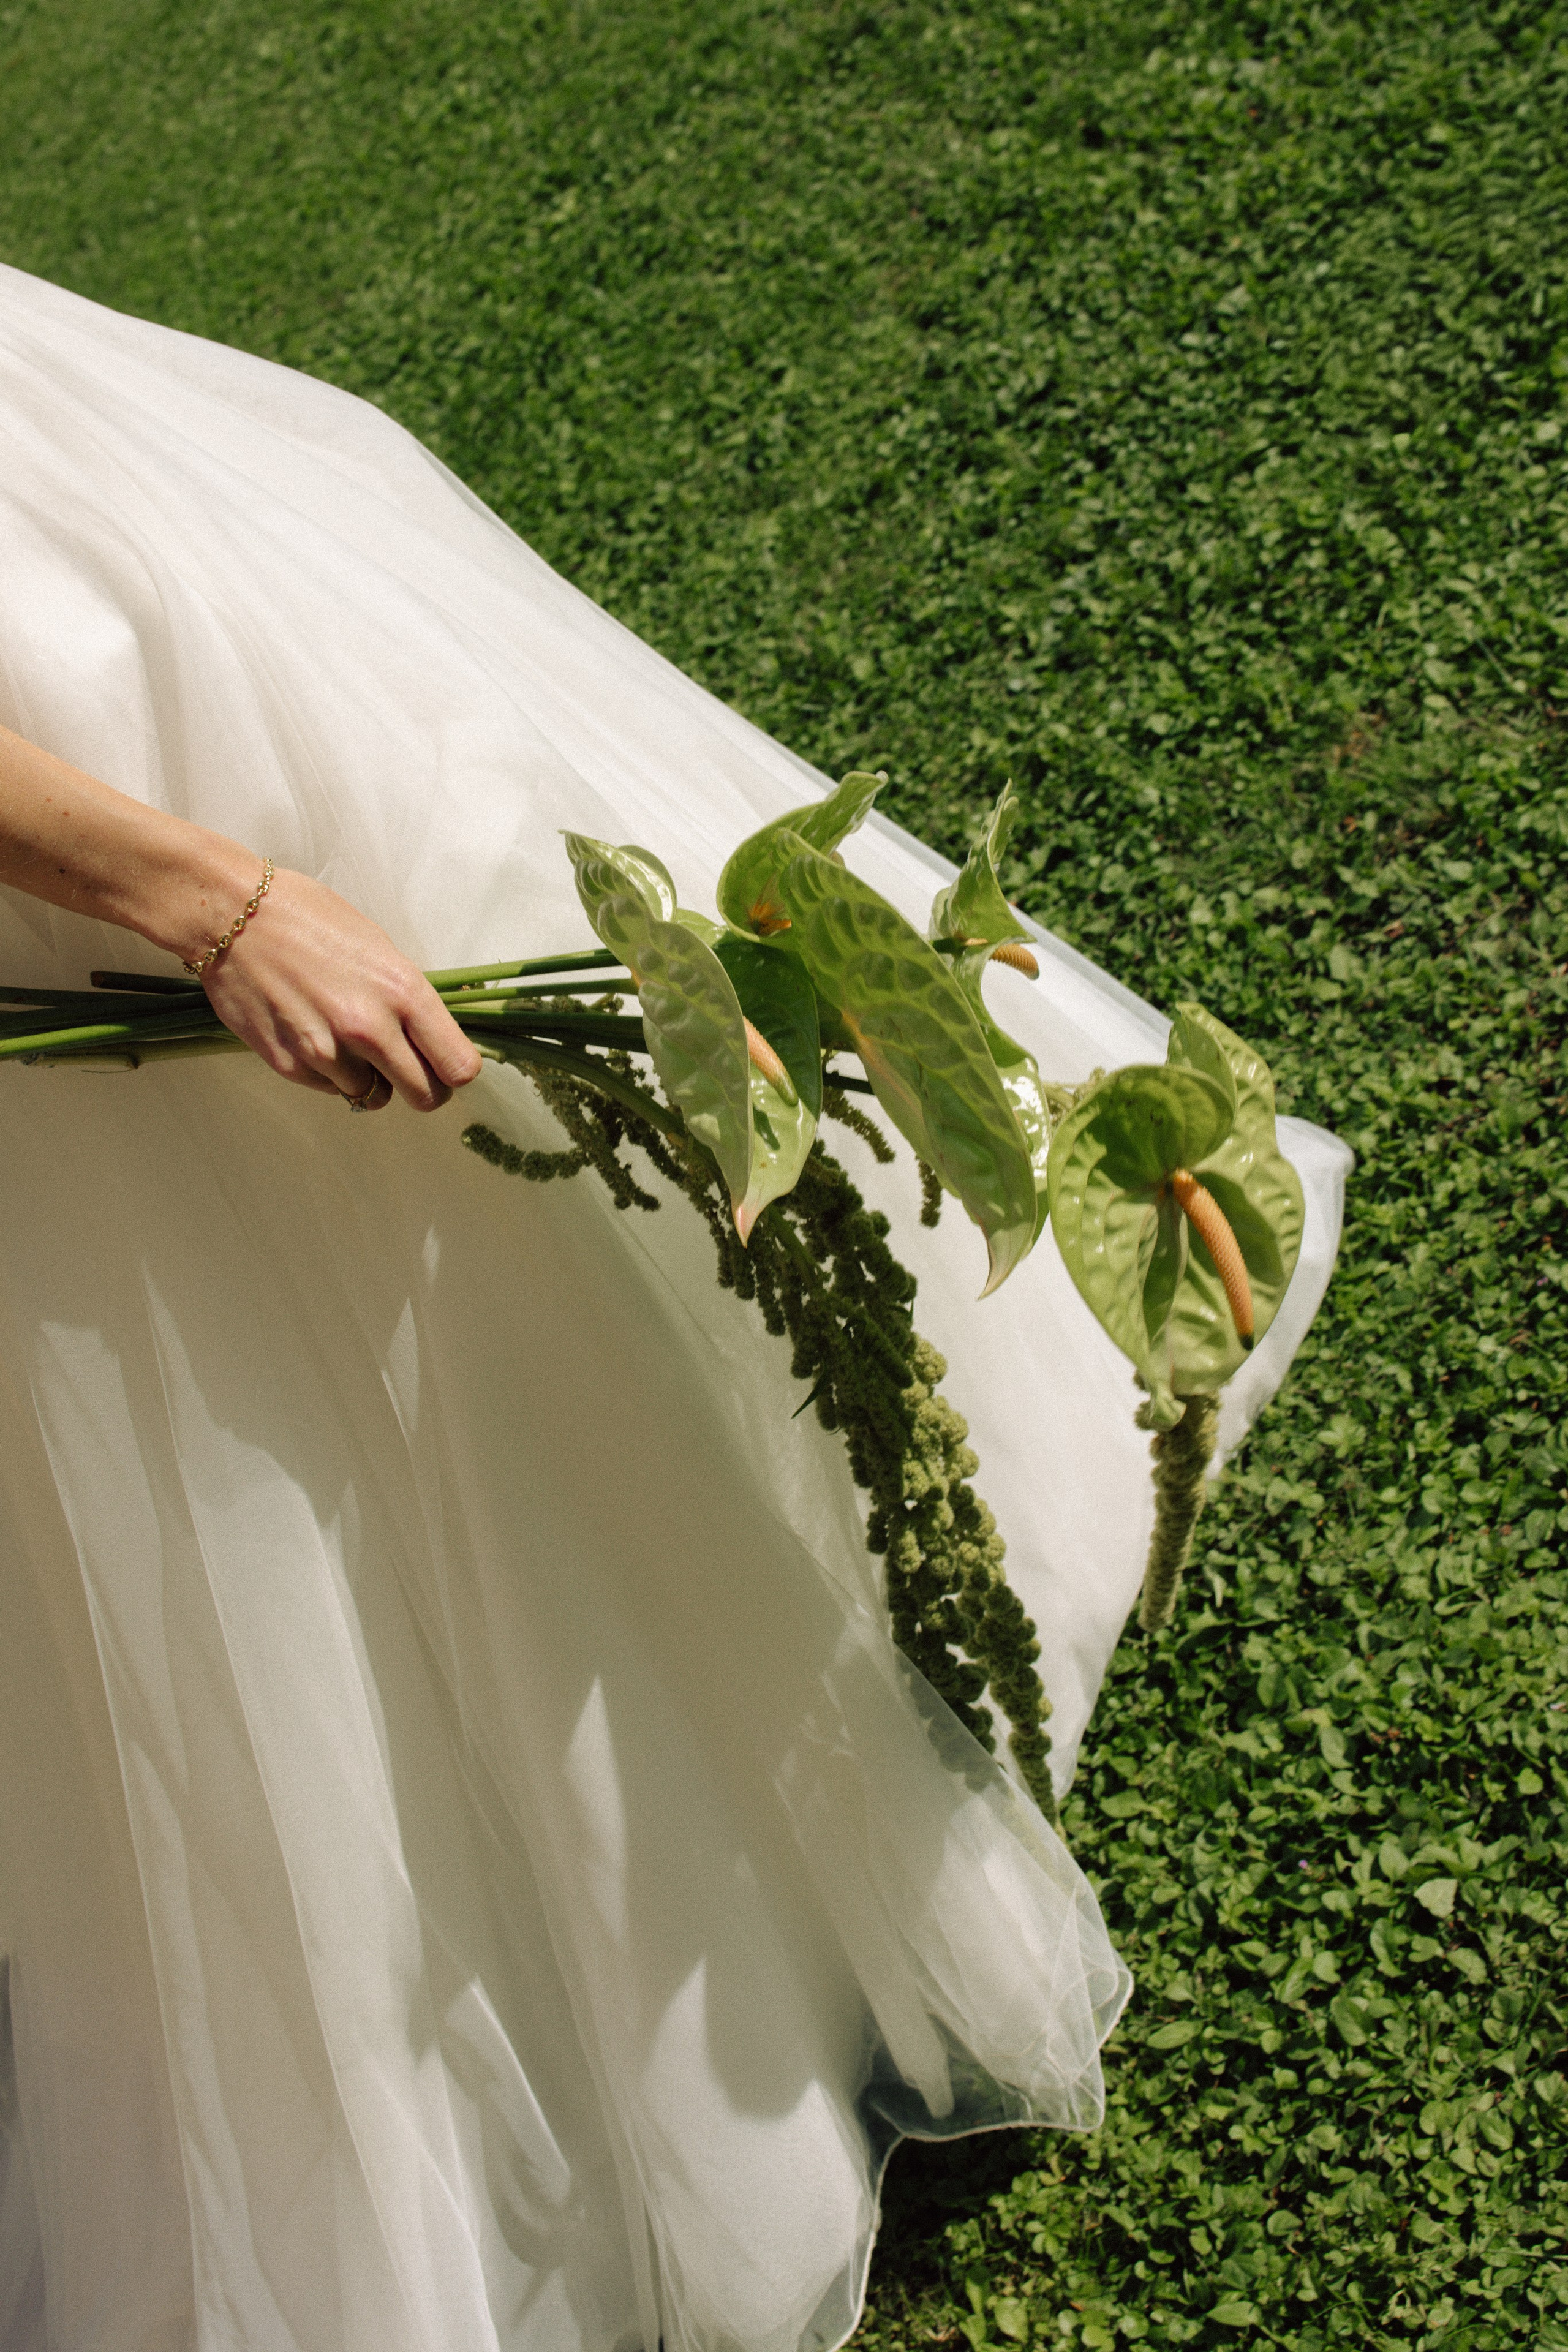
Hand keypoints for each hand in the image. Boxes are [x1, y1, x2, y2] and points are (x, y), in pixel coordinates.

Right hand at [204, 867, 481, 1111]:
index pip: (458, 1066)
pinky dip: (331, 1074)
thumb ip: (407, 999)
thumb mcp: (379, 948)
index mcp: (403, 992)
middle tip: (408, 1069)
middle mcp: (369, 1028)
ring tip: (348, 1039)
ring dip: (370, 1079)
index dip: (455, 1071)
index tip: (445, 1063)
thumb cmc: (308, 919)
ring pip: (374, 1097)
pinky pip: (331, 1090)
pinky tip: (315, 1035)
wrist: (233, 914)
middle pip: (426, 1096)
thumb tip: (431, 1037)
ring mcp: (328, 1051)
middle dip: (423, 1087)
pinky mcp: (291, 1065)